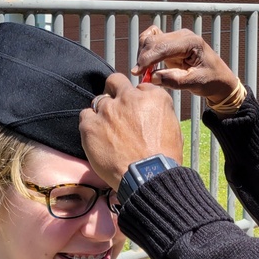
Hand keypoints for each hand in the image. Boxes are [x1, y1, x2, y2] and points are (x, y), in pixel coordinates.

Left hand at [79, 74, 182, 188]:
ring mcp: (108, 110)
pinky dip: (90, 125)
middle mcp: (129, 98)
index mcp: (153, 97)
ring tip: (108, 130)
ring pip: (99, 100)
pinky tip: (98, 137)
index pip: (141, 87)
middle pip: (115, 81)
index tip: (137, 110)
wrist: (149, 177)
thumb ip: (158, 110)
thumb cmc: (163, 157)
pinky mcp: (90, 125)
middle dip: (115, 90)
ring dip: (103, 112)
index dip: (138, 98)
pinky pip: (85, 116)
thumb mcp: (173, 127)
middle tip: (117, 108)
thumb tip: (148, 109)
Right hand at [133, 26, 238, 103]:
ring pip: (150, 39)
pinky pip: (152, 39)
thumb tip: (152, 77)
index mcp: (191, 42)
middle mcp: (182, 36)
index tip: (137, 72)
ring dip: (143, 54)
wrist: (219, 79)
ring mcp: (176, 37)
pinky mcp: (171, 43)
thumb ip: (174, 81)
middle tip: (140, 76)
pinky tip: (146, 64)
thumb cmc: (211, 80)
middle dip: (144, 58)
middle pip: (154, 40)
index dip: (147, 59)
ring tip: (144, 72)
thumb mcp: (195, 83)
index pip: (163, 46)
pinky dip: (146, 50)